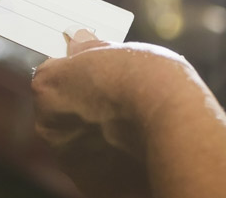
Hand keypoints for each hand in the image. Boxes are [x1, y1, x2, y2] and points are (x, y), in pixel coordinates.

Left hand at [32, 30, 195, 197]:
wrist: (177, 126)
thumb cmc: (150, 80)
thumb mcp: (120, 49)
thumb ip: (91, 51)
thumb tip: (78, 42)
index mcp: (48, 86)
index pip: (53, 75)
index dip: (76, 74)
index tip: (94, 75)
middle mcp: (48, 125)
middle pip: (63, 112)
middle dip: (84, 107)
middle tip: (117, 102)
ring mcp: (68, 159)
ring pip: (80, 143)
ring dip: (96, 137)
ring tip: (132, 128)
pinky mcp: (91, 185)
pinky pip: (98, 168)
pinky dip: (112, 161)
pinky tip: (135, 150)